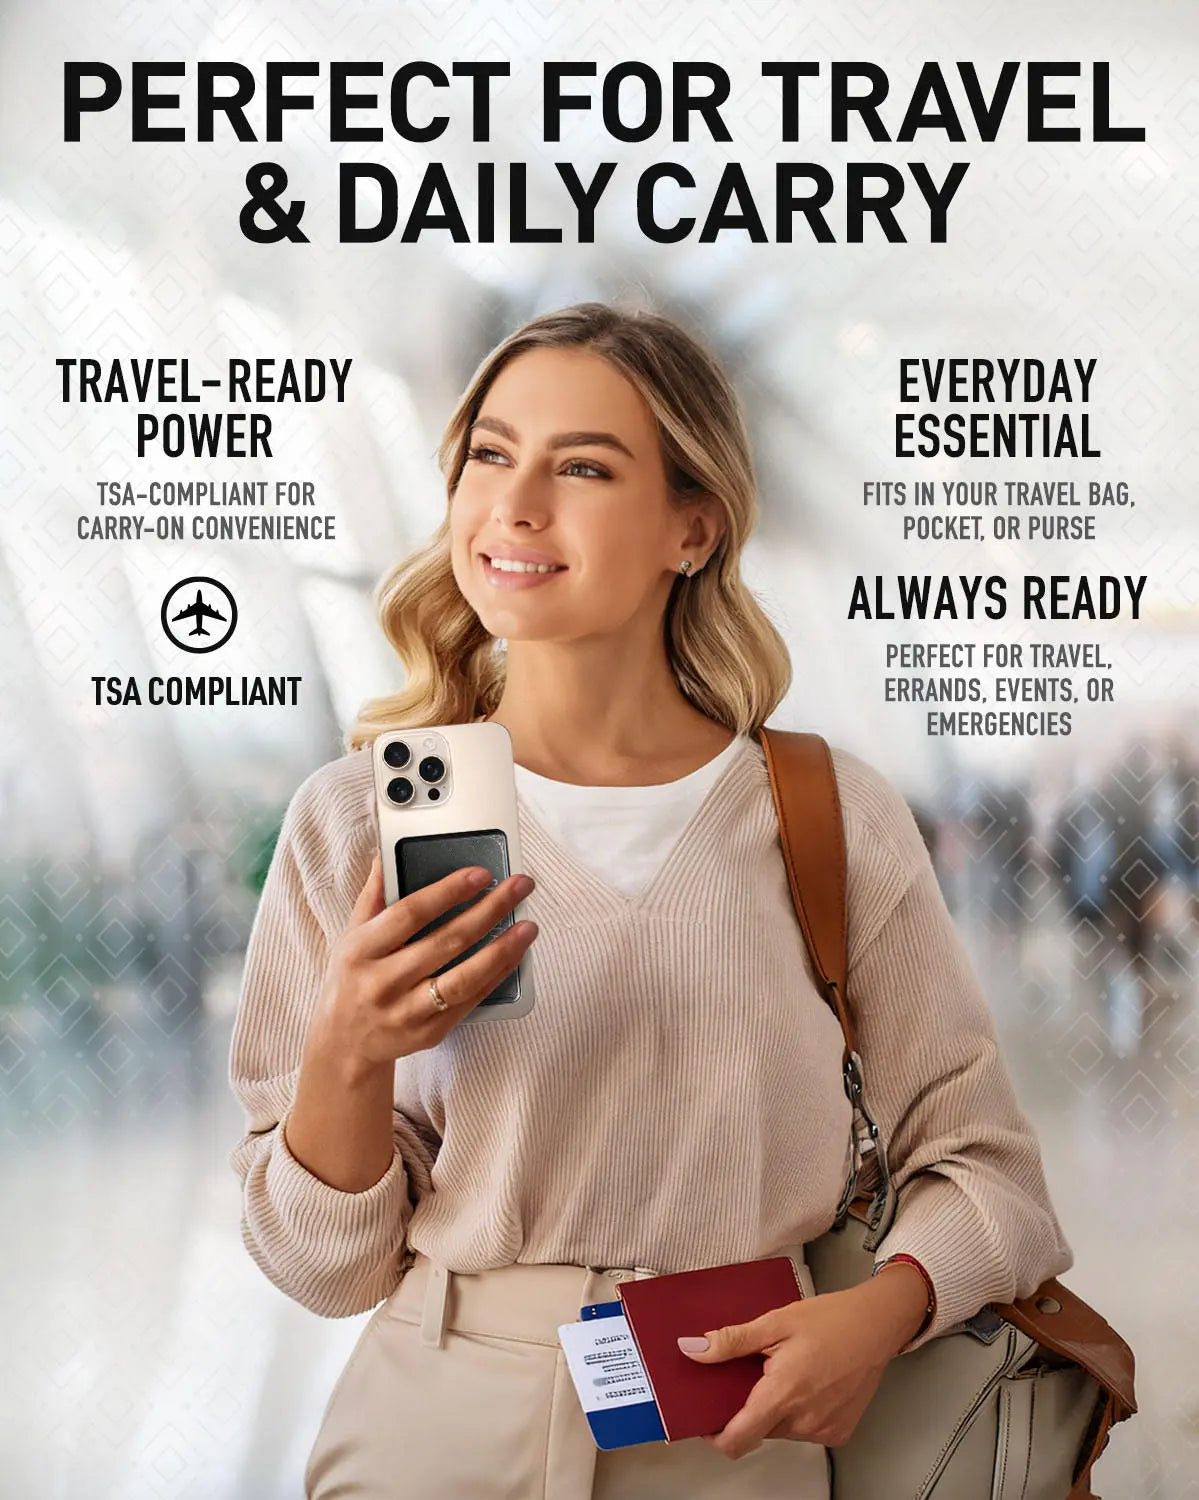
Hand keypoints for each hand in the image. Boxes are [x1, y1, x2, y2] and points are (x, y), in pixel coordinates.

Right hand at [310, 852, 536, 1072]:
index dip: (448, 892)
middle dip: (488, 911)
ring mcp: (406, 1011)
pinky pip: (469, 1002)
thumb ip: (373, 895)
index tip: (481, 874)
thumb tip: (385, 854)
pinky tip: (515, 955)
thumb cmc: (351, 979)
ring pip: (463, 977)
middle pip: (445, 942)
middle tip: (519, 887)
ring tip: (528, 926)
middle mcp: (383, 982)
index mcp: (362, 950)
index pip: (410, 914)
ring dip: (502, 950)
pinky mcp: (428, 1033)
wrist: (344, 1043)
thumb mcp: (350, 936)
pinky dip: (496, 976)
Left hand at [676, 1267, 929, 1458]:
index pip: (738, 1439)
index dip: (715, 1435)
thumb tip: (692, 1350)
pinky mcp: (838, 1433)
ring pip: (780, 1431)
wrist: (877, 1325)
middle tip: (749, 1376)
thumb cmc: (829, 1319)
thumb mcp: (775, 1321)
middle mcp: (803, 1421)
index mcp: (783, 1393)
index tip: (705, 1418)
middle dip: (746, 1409)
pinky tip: (805, 1384)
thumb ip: (732, 1341)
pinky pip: (804, 1431)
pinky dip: (797, 1413)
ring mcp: (823, 1431)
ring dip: (773, 1410)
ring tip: (781, 1373)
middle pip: (757, 1430)